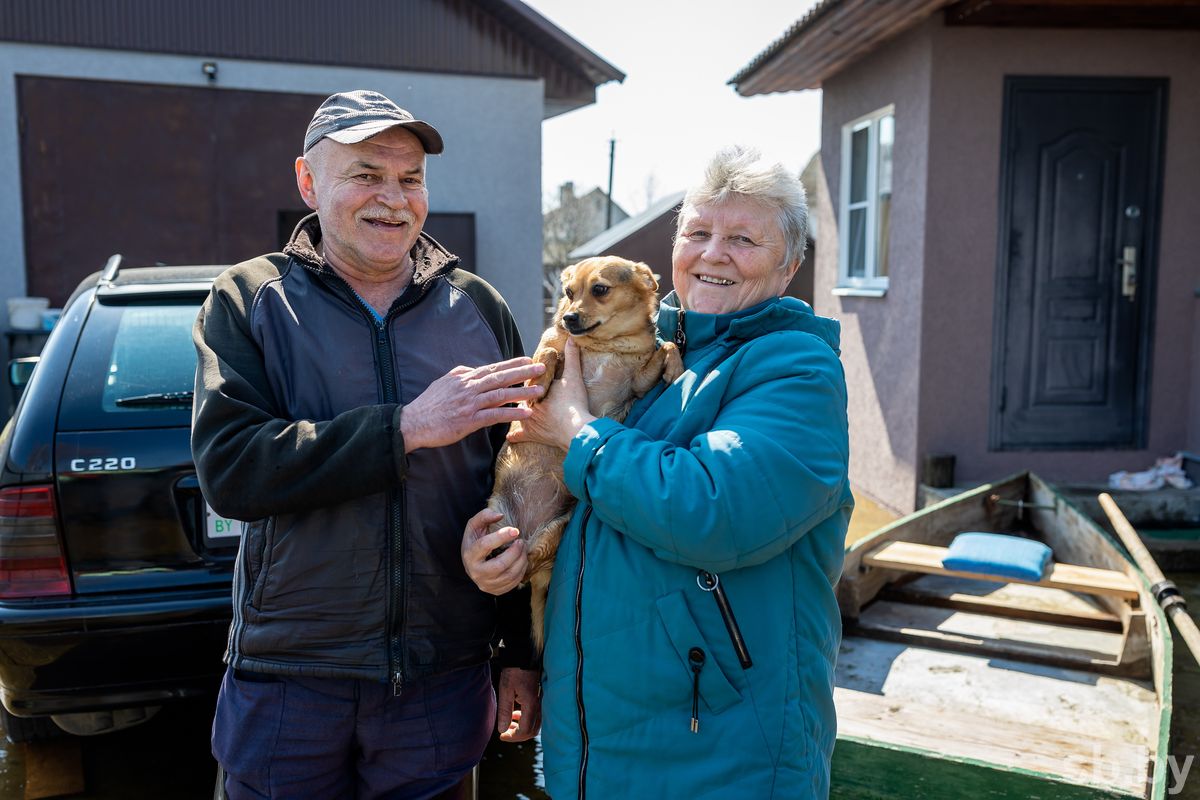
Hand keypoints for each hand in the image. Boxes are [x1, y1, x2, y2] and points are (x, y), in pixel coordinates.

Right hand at [401, 357, 545, 451]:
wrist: (413, 422)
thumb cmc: (428, 405)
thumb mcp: (444, 382)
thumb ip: (460, 375)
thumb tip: (473, 369)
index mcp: (464, 378)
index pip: (492, 368)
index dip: (511, 364)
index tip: (528, 360)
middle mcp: (469, 388)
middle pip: (500, 377)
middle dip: (523, 372)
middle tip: (542, 368)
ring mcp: (470, 404)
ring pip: (501, 394)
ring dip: (522, 392)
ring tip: (540, 390)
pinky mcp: (469, 420)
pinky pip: (495, 415)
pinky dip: (512, 413)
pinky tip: (526, 413)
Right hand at [461, 508, 527, 594]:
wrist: (472, 564)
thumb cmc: (475, 542)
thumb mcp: (474, 527)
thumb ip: (484, 516)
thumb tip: (500, 515)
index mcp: (469, 555)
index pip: (485, 546)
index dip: (501, 537)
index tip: (515, 530)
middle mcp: (476, 572)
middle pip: (500, 565)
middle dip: (515, 552)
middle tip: (522, 541)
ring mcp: (486, 584)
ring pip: (509, 575)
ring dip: (522, 560)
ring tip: (523, 548)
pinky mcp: (496, 591)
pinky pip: (514, 582)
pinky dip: (522, 570)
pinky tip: (522, 560)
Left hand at [496, 667, 541, 741]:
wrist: (524, 656)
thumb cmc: (514, 671)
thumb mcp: (505, 690)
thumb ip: (504, 711)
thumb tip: (503, 730)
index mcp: (530, 704)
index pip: (525, 730)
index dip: (513, 737)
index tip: (502, 736)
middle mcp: (538, 706)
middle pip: (532, 731)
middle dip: (518, 736)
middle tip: (505, 734)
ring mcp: (540, 703)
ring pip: (535, 725)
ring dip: (522, 729)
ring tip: (509, 724)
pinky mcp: (538, 699)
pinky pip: (535, 717)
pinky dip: (525, 721)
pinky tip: (515, 715)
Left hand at [507, 339, 595, 450]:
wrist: (575, 430)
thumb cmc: (574, 403)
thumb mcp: (574, 377)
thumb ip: (571, 357)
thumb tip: (571, 339)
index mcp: (534, 388)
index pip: (527, 381)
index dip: (529, 379)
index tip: (529, 377)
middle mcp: (527, 403)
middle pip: (520, 396)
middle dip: (519, 395)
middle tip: (519, 393)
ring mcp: (527, 419)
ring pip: (516, 413)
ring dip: (514, 411)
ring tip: (511, 409)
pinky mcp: (531, 434)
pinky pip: (518, 435)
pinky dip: (514, 436)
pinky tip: (509, 437)